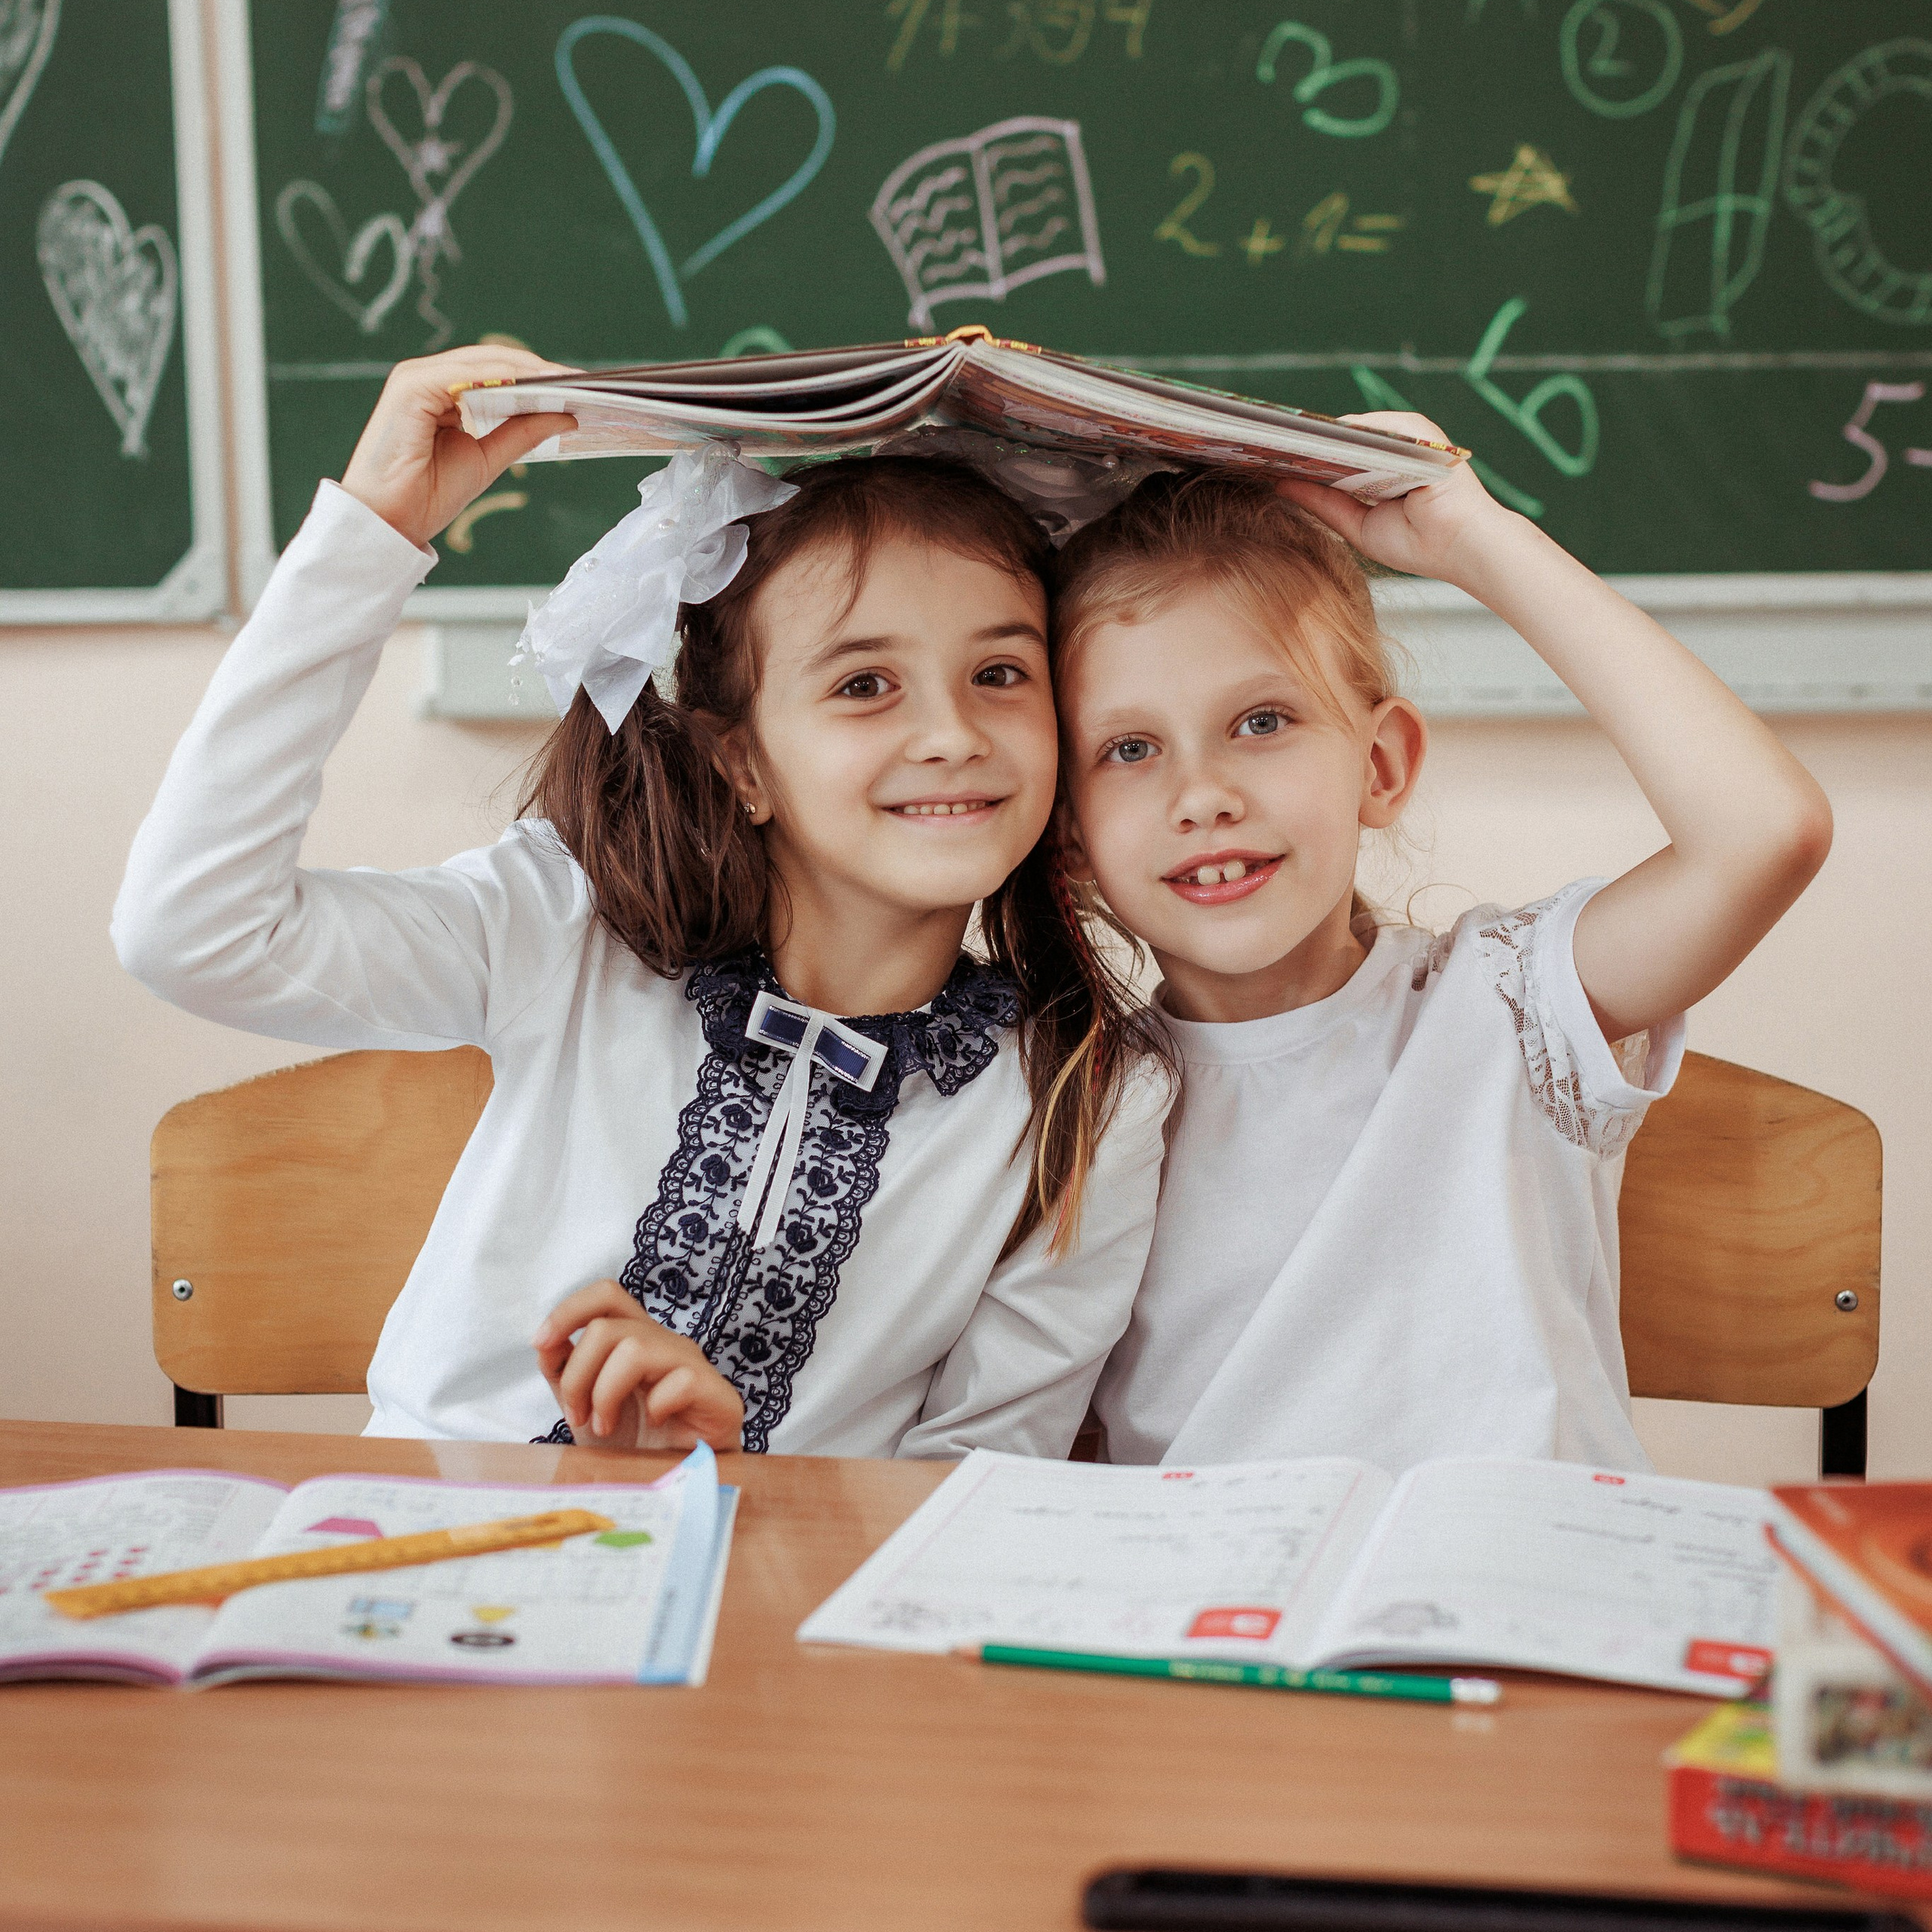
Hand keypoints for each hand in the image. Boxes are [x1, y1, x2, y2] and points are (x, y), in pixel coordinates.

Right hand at [339, 345, 578, 548]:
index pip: (496, 373)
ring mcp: (415, 378)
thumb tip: (566, 413)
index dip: (537, 376)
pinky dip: (501, 377)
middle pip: (492, 362)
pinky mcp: (410, 387)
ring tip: (566, 382)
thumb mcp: (488, 458)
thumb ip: (522, 432)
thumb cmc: (427, 494)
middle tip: (583, 381)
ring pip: (482, 363)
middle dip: (538, 369)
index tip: (579, 386)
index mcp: (441, 392)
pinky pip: (464, 374)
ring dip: (527, 370)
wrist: (388, 522)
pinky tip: (532, 386)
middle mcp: (426, 378)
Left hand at [533, 1282, 744, 1451]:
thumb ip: (565, 1373)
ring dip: (607, 1393)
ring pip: (636, 1348)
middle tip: (579, 1417)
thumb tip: (546, 1343)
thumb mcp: (585, 1407)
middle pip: (607, 1326)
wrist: (674, 1485)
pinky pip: (679, 1381)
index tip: (540, 1342)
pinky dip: (657, 1407)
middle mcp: (663, 1342)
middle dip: (578, 1376)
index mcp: (635, 1339)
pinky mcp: (717, 1392)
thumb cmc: (633, 1444)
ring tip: (605, 1428)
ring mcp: (691, 1364)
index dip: (569, 1310)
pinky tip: (655, 1427)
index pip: (607, 1295)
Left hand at [1277, 410, 1524, 590]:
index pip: (1336, 457)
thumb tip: (1282, 484)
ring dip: (1325, 433)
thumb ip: (1322, 504)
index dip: (1305, 456)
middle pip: (1344, 439)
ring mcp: (1407, 440)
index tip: (1269, 458)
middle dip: (1309, 441)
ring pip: (1358, 429)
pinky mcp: (1420, 433)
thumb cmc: (1418, 544)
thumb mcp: (1357, 526)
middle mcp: (1393, 451)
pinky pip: (1379, 424)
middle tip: (1267, 443)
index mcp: (1379, 473)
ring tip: (1288, 438)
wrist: (1462, 547)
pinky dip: (1352, 429)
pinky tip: (1325, 437)